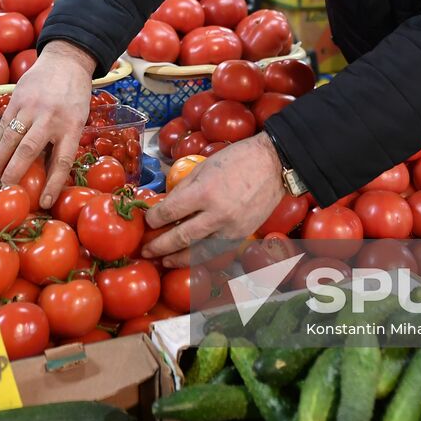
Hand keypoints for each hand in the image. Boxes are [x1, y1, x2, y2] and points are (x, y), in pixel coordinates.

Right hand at [0, 40, 95, 207]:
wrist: (65, 62)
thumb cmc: (74, 97)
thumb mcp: (77, 120)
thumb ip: (62, 142)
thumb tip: (46, 175)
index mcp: (72, 126)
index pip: (62, 161)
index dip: (53, 184)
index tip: (44, 202)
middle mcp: (50, 117)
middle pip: (29, 151)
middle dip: (15, 174)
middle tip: (7, 190)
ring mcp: (31, 107)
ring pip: (11, 139)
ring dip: (0, 161)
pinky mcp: (17, 99)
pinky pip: (4, 126)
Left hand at [142, 134, 286, 267]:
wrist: (273, 164)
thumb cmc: (237, 159)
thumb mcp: (203, 166)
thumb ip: (183, 188)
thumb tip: (165, 205)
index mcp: (203, 192)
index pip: (169, 212)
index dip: (154, 220)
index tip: (148, 222)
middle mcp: (216, 214)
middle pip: (180, 237)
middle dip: (159, 246)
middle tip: (146, 251)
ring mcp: (231, 228)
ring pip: (198, 252)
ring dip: (178, 259)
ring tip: (164, 261)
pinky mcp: (241, 235)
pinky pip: (216, 251)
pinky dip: (200, 257)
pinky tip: (189, 257)